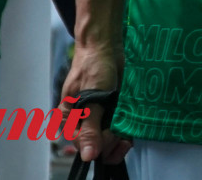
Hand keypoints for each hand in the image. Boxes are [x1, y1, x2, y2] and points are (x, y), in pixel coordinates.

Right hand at [63, 41, 131, 166]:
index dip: (99, 145)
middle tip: (123, 139)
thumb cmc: (92, 67)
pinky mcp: (112, 110)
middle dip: (111, 145)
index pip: (84, 145)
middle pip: (96, 145)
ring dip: (120, 139)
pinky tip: (130, 130)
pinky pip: (118, 127)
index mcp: (70, 120)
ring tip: (128, 136)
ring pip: (109, 138)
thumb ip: (90, 127)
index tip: (112, 137)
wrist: (105, 46)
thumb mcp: (91, 99)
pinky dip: (125, 130)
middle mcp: (83, 121)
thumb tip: (88, 155)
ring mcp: (98, 116)